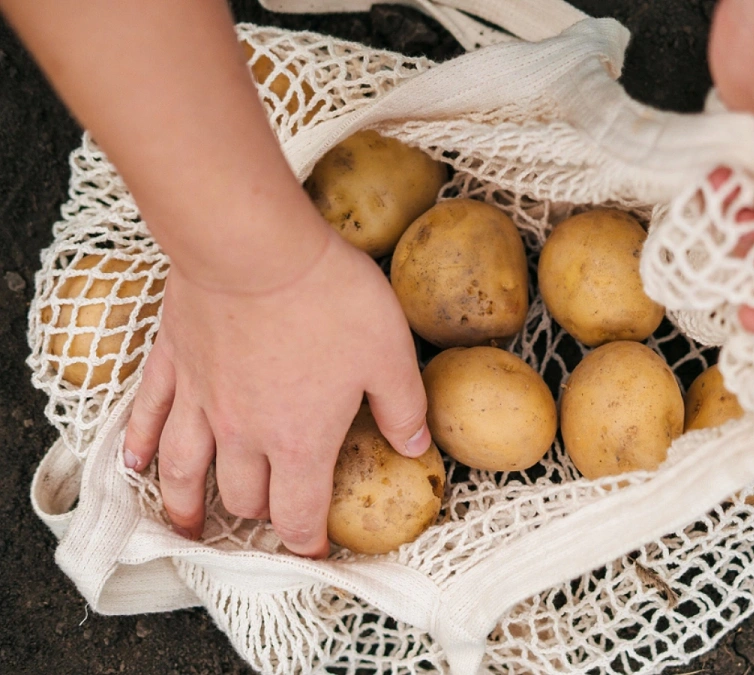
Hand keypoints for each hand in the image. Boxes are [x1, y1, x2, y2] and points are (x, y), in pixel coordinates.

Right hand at [122, 225, 429, 557]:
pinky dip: (138, 446)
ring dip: (186, 505)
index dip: (307, 541)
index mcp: (299, 441)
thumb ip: (403, 409)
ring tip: (188, 527)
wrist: (255, 247)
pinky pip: (146, 416)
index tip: (314, 550)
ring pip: (183, 471)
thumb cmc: (329, 299)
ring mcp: (200, 401)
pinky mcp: (171, 363)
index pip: (298, 513)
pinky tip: (133, 462)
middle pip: (244, 496)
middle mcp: (242, 434)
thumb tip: (415, 447)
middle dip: (260, 516)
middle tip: (270, 518)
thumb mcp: (391, 355)